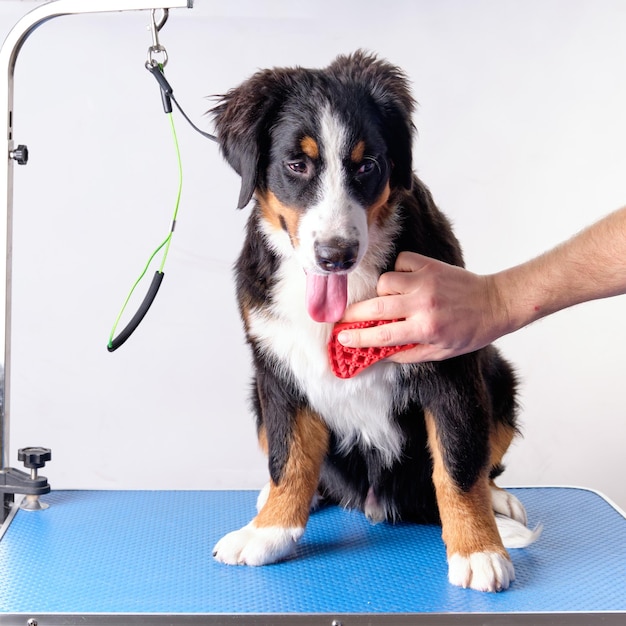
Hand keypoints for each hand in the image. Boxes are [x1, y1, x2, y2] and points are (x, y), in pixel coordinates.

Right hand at [339, 252, 505, 362]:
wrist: (495, 303)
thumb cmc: (468, 332)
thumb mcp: (440, 352)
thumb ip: (407, 353)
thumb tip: (379, 353)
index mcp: (425, 329)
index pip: (382, 335)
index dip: (357, 338)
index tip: (341, 339)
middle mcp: (423, 304)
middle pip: (375, 307)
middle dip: (353, 315)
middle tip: (341, 319)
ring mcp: (425, 282)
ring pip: (384, 282)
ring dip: (380, 292)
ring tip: (387, 300)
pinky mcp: (430, 265)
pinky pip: (400, 263)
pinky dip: (397, 271)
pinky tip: (404, 281)